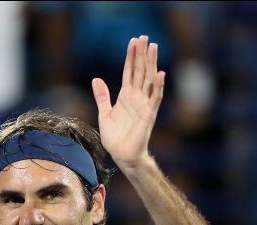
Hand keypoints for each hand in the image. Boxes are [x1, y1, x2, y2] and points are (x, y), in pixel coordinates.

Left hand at [91, 35, 164, 172]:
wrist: (122, 155)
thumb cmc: (115, 137)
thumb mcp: (105, 113)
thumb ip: (102, 96)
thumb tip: (96, 79)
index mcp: (126, 96)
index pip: (129, 71)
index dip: (131, 56)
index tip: (134, 41)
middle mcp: (136, 97)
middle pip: (140, 71)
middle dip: (142, 54)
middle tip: (145, 37)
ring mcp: (144, 105)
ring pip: (149, 80)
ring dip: (152, 64)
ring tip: (153, 47)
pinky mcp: (149, 115)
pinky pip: (155, 98)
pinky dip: (157, 86)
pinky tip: (160, 73)